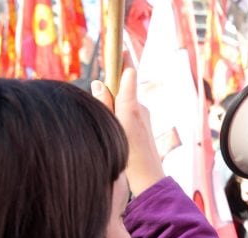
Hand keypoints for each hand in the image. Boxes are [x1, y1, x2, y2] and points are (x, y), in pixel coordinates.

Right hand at [91, 68, 164, 196]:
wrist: (148, 178)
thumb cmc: (131, 156)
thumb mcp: (113, 128)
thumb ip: (106, 104)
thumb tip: (99, 82)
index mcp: (132, 107)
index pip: (128, 76)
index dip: (124, 62)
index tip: (122, 48)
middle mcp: (140, 108)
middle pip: (121, 91)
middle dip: (110, 94)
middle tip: (103, 112)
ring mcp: (143, 117)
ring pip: (123, 104)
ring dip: (113, 109)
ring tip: (111, 130)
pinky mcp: (143, 125)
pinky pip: (127, 113)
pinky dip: (119, 117)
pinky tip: (117, 133)